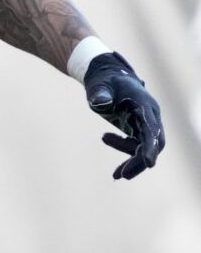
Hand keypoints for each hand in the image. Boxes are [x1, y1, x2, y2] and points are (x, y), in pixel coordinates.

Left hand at [85, 52, 164, 179]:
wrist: (106, 77)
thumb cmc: (103, 81)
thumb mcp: (99, 85)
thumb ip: (99, 94)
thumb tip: (100, 103)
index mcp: (144, 104)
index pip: (151, 129)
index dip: (150, 147)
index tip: (148, 163)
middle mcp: (150, 115)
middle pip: (153, 142)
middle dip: (139, 160)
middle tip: (121, 175)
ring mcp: (147, 122)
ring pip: (146, 147)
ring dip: (132, 160)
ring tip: (115, 173)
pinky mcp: (140, 128)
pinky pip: (138, 146)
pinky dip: (127, 154)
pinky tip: (113, 158)